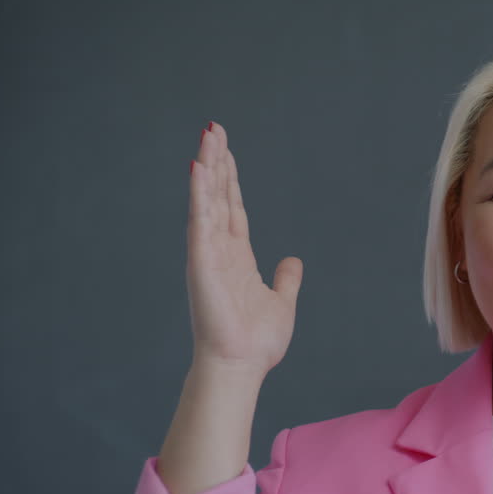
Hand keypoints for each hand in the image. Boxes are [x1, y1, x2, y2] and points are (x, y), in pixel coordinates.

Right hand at [186, 122, 302, 376]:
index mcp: (237, 257)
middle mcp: (219, 250)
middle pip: (217, 195)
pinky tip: (199, 168)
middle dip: (216, 162)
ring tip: (208, 135)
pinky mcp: (201, 261)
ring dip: (207, 167)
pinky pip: (200, 220)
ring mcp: (208, 253)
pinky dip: (199, 194)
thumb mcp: (281, 302)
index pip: (232, 208)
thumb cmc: (256, 341)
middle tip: (213, 128)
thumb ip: (286, 279)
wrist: (241, 365)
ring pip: (207, 200)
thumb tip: (293, 260)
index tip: (226, 150)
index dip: (230, 179)